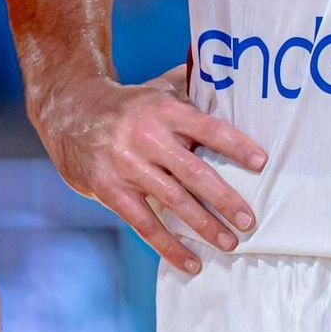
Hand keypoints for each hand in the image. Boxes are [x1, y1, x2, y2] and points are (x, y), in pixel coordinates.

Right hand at [43, 69, 266, 272]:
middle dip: (224, 199)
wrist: (68, 110)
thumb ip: (190, 83)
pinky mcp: (109, 189)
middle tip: (249, 220)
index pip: (207, 128)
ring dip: (203, 225)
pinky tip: (191, 261)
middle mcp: (147, 137)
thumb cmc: (126, 105)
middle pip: (193, 171)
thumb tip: (226, 69)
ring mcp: (126, 165)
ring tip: (229, 243)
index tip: (261, 163)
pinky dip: (168, 246)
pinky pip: (143, 223)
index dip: (235, 145)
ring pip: (172, 201)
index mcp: (164, 110)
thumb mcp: (156, 88)